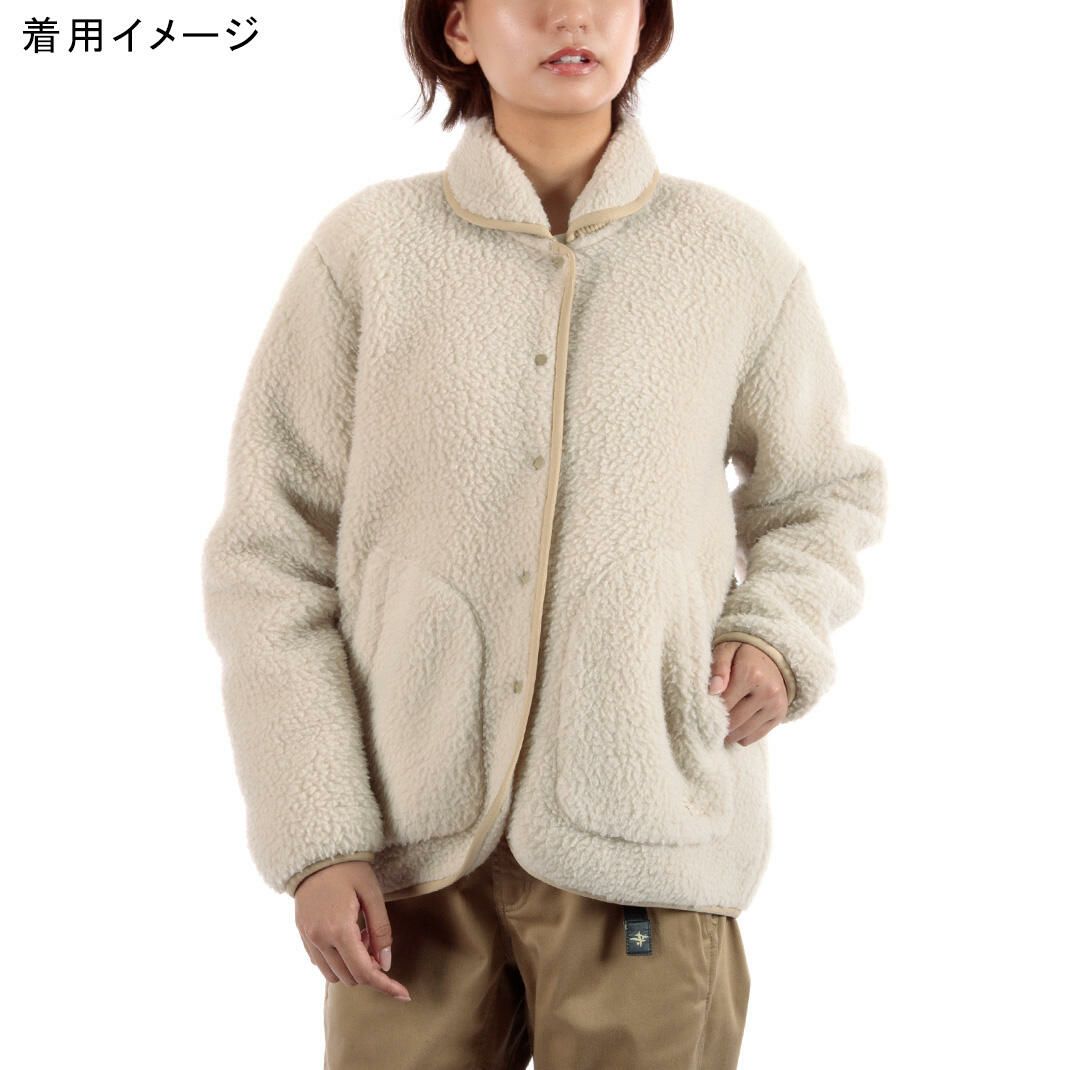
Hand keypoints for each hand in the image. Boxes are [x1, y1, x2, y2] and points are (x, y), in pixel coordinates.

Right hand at [294, 860, 412, 1001]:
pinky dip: (338, 961)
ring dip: (352, 966)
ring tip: (361, 936)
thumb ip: (381, 930)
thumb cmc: (349, 870)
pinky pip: (321, 963)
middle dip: (369, 969)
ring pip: (334, 975)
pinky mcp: (302, 935)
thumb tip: (386, 964)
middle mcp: (320, 939)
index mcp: (339, 929)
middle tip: (376, 941)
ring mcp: (308, 938)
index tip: (403, 993)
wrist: (317, 853)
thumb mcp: (372, 894)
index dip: (385, 985)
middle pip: (350, 977)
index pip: (364, 971)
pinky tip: (347, 937)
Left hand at [708, 640, 788, 745]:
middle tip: (706, 722)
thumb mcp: (727, 650)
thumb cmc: (744, 653)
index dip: (709, 709)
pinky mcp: (779, 715)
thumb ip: (718, 667)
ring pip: (744, 733)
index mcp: (751, 674)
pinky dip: (741, 736)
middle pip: (734, 721)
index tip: (700, 709)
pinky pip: (755, 737)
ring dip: (728, 734)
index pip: (724, 703)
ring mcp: (775, 705)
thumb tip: (712, 690)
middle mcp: (767, 692)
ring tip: (718, 726)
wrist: (774, 656)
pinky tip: (734, 727)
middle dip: (718, 725)